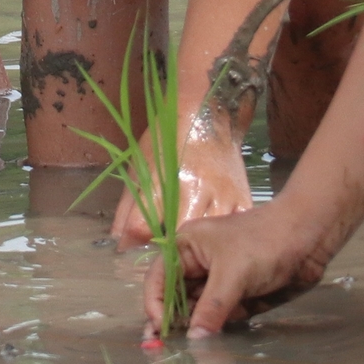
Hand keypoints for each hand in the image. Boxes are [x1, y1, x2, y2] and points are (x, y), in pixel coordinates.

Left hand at [110, 115, 254, 248]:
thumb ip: (129, 206)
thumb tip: (120, 243)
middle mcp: (197, 188)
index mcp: (165, 177)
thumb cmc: (168, 138)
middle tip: (162, 248)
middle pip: (177, 236)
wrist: (208, 115)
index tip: (134, 246)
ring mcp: (224, 196)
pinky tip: (213, 239)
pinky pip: (230, 232)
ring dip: (195, 248)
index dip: (135, 241)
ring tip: (187, 248)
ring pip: (208, 240)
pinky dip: (222, 240)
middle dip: (166, 247)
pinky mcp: (243, 200)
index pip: (143, 225)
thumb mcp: (141, 165)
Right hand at [152, 198, 339, 336]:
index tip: (161, 332)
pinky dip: (221, 330)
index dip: (156, 306)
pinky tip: (217, 345)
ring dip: (199, 330)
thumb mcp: (233, 273)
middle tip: (168, 351)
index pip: (158, 280)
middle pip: (177, 300)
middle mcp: (198, 266)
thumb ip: (211, 309)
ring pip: (200, 313)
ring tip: (193, 353)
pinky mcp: (239, 297)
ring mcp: (220, 282)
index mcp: (187, 248)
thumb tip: (193, 341)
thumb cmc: (265, 243)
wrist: (310, 238)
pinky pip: (222, 318)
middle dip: (175, 323)